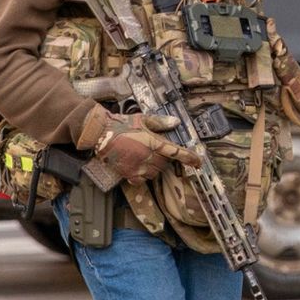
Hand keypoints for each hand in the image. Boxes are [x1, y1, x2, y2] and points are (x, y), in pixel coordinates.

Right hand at [85, 111, 203, 181]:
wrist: (100, 133)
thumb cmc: (121, 124)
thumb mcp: (142, 119)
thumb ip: (160, 122)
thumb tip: (176, 122)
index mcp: (152, 142)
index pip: (175, 152)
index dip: (189, 158)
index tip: (198, 162)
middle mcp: (147, 156)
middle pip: (165, 164)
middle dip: (164, 159)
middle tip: (155, 150)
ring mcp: (138, 166)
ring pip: (155, 173)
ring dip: (155, 167)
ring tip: (145, 157)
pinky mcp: (128, 173)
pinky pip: (142, 180)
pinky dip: (144, 175)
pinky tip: (138, 166)